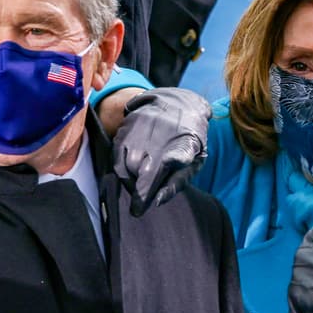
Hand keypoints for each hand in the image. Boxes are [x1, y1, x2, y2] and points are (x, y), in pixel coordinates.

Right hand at [113, 87, 210, 216]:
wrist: (179, 102)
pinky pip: (116, 156)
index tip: (138, 209)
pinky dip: (121, 168)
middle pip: (137, 177)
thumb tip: (155, 202)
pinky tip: (131, 170)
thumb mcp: (196, 161)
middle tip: (143, 198)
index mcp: (180, 148)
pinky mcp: (126, 127)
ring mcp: (138, 132)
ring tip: (140, 181)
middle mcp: (156, 138)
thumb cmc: (190, 137)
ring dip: (130, 181)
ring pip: (125, 168)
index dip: (146, 192)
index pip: (162, 171)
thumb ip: (176, 183)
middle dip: (138, 192)